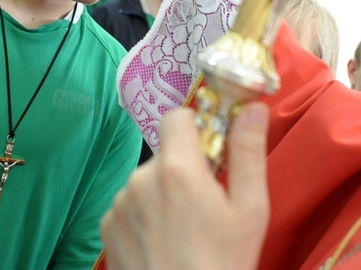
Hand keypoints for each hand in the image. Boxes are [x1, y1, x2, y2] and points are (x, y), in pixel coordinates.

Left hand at [101, 103, 269, 269]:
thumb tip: (253, 107)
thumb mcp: (250, 208)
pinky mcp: (106, 228)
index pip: (178, 115)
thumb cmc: (223, 262)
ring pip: (148, 178)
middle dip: (186, 166)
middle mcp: (140, 179)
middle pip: (166, 151)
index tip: (213, 151)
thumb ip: (249, 151)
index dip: (198, 126)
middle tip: (207, 201)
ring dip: (164, 190)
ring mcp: (119, 204)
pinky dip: (146, 212)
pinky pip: (130, 202)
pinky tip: (164, 240)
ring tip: (185, 227)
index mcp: (177, 169)